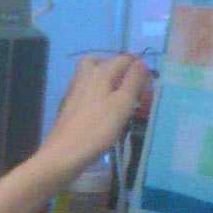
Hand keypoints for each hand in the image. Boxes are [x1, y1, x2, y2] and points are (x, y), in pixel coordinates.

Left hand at [38, 54, 150, 177]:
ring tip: (120, 98)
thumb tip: (141, 62)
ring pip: (92, 75)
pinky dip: (98, 93)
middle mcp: (84, 76)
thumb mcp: (123, 104)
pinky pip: (87, 91)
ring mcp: (74, 91)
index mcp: (99, 71)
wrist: (64, 154)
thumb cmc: (97, 129)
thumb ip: (133, 80)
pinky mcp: (70, 106)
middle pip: (103, 62)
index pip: (124, 59)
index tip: (148, 86)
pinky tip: (104, 110)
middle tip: (131, 86)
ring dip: (108, 81)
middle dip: (119, 69)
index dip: (139, 68)